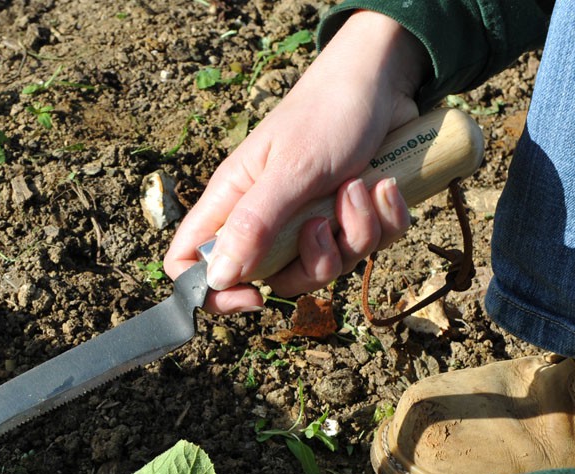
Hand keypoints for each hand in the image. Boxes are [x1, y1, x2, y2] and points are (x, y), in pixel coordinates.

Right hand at [164, 11, 428, 313]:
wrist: (383, 79)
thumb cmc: (326, 112)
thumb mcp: (289, 170)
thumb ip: (252, 226)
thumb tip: (217, 280)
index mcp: (233, 204)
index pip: (191, 264)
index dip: (213, 293)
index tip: (252, 294)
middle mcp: (266, 220)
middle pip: (275, 281)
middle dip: (313, 262)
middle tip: (323, 222)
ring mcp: (310, 223)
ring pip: (327, 268)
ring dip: (355, 232)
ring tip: (360, 186)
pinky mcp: (349, 219)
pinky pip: (368, 248)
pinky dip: (384, 221)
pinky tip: (384, 186)